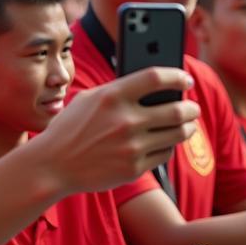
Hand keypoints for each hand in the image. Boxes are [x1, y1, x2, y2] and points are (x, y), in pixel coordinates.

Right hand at [37, 68, 199, 193]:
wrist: (52, 165)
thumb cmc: (70, 128)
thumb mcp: (89, 99)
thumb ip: (118, 90)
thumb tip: (153, 86)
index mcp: (112, 96)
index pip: (156, 77)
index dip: (177, 76)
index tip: (186, 79)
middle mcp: (125, 120)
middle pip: (175, 109)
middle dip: (190, 108)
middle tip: (193, 107)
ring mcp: (131, 146)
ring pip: (176, 134)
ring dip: (187, 128)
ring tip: (188, 124)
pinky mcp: (133, 168)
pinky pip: (164, 154)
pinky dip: (169, 146)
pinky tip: (167, 142)